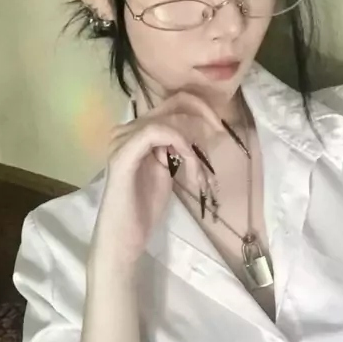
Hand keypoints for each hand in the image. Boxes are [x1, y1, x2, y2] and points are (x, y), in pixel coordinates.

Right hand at [88, 92, 223, 271]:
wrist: (124, 237)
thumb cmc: (143, 208)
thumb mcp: (165, 169)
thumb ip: (173, 148)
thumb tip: (190, 134)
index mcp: (134, 132)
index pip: (170, 105)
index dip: (198, 108)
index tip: (218, 126)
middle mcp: (126, 130)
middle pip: (172, 104)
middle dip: (202, 115)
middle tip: (220, 131)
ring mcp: (122, 140)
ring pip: (170, 122)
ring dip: (192, 147)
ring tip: (197, 175)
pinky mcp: (123, 154)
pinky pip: (158, 133)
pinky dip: (181, 147)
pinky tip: (189, 168)